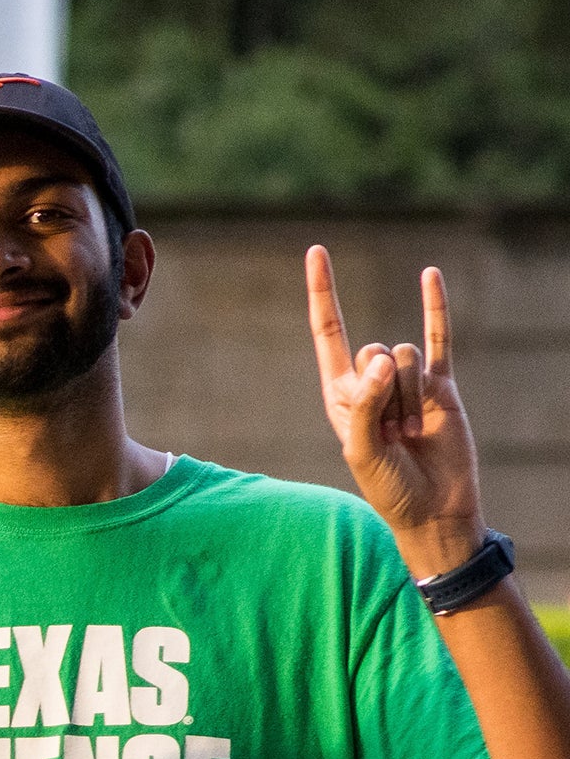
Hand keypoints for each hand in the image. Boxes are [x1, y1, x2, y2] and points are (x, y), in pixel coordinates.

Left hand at [309, 247, 484, 577]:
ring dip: (409, 398)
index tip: (317, 251)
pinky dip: (434, 308)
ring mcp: (407, 381)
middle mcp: (370, 381)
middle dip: (382, 392)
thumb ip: (366, 405)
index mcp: (340, 394)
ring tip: (412, 433)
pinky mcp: (441, 385)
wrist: (434, 507)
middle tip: (390, 432)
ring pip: (405, 357)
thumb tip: (381, 357)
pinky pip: (438, 340)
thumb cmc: (388, 486)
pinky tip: (429, 275)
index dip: (322, 293)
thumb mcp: (362, 451)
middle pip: (370, 352)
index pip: (328, 333)